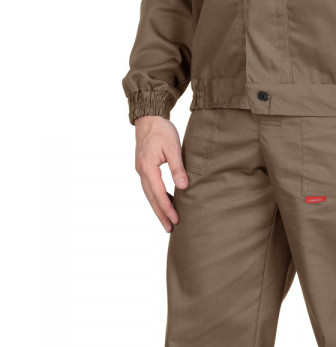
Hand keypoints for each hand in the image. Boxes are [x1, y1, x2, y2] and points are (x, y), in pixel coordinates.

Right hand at [134, 115, 188, 231]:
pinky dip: (156, 197)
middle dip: (160, 214)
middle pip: (151, 198)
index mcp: (148, 167)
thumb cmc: (162, 130)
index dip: (167, 208)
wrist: (148, 118)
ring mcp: (140, 170)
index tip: (176, 219)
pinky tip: (165, 202)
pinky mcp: (143, 167)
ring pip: (149, 194)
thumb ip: (177, 168)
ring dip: (157, 208)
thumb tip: (183, 187)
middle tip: (170, 228)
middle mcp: (141, 171)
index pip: (159, 193)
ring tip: (167, 220)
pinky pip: (149, 187)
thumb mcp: (173, 147)